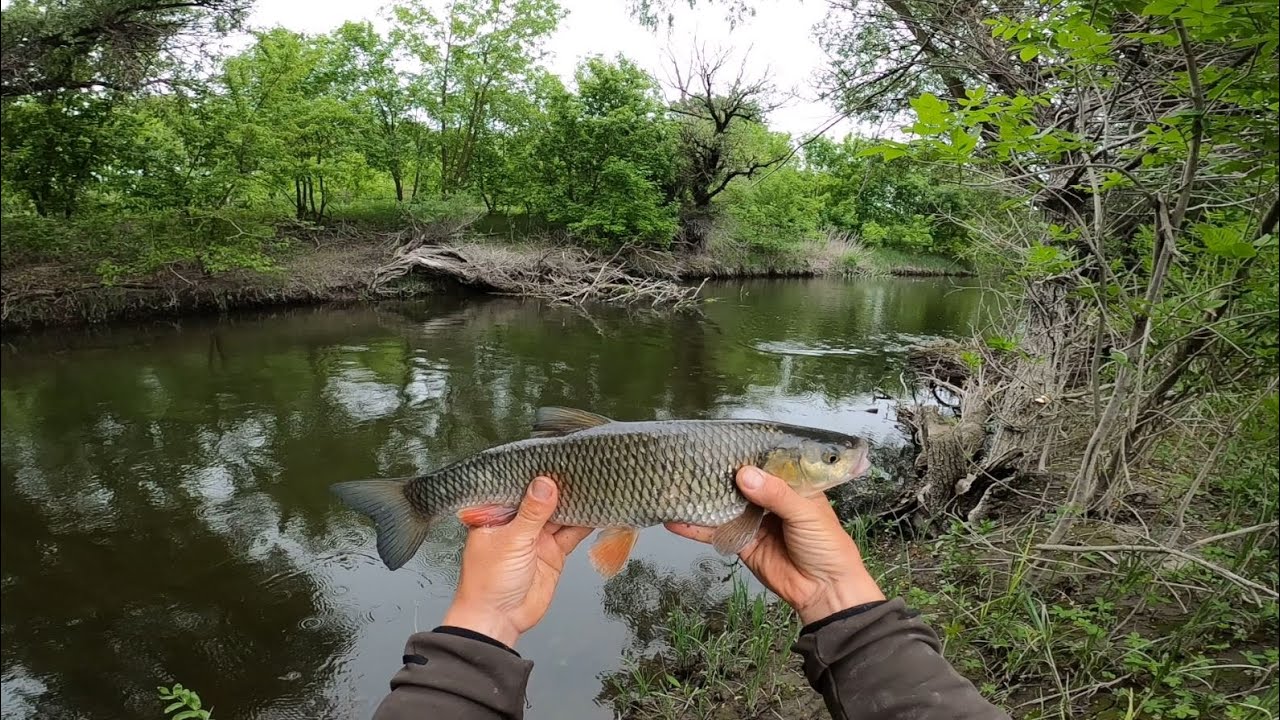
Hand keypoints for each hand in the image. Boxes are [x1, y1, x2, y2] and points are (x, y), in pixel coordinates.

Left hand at [442, 477, 592, 647]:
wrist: (499, 620)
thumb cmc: (488, 582)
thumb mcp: (512, 541)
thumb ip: (532, 512)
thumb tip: (545, 483)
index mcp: (498, 514)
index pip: (520, 486)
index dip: (537, 473)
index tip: (556, 457)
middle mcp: (518, 523)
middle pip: (544, 499)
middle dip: (562, 486)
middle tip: (583, 466)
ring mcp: (537, 538)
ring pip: (561, 515)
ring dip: (577, 503)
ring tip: (596, 483)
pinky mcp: (553, 554)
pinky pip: (571, 534)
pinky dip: (585, 524)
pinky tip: (599, 510)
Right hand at [666, 466, 884, 624]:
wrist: (825, 591)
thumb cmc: (827, 546)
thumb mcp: (806, 513)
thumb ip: (776, 494)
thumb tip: (744, 475)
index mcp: (791, 485)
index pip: (765, 463)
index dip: (745, 454)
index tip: (721, 443)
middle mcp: (770, 500)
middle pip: (740, 483)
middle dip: (718, 474)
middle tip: (692, 462)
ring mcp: (753, 521)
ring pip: (724, 505)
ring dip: (703, 499)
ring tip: (676, 487)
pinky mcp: (741, 542)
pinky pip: (716, 532)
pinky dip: (696, 528)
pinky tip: (676, 520)